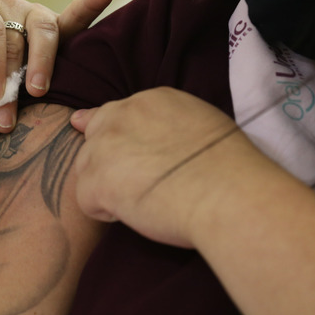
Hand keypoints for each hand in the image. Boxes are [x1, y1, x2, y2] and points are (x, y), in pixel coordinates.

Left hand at [0, 0, 113, 131]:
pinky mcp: (60, 24)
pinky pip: (76, 16)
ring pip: (44, 31)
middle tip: (7, 117)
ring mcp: (35, 12)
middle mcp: (7, 6)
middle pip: (15, 39)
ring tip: (37, 90)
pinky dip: (91, 5)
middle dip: (12, 81)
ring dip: (41, 63)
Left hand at [70, 87, 267, 248]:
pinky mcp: (96, 180)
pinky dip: (105, 212)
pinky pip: (86, 200)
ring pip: (86, 168)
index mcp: (150, 101)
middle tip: (135, 184)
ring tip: (144, 200)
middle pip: (94, 139)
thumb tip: (156, 139)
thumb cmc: (229, 167)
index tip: (112, 149)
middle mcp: (121, 116)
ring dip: (105, 187)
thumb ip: (168, 124)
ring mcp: (104, 147)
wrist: (227, 192)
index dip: (113, 135)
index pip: (114, 113)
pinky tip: (136, 213)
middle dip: (107, 161)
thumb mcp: (202, 123)